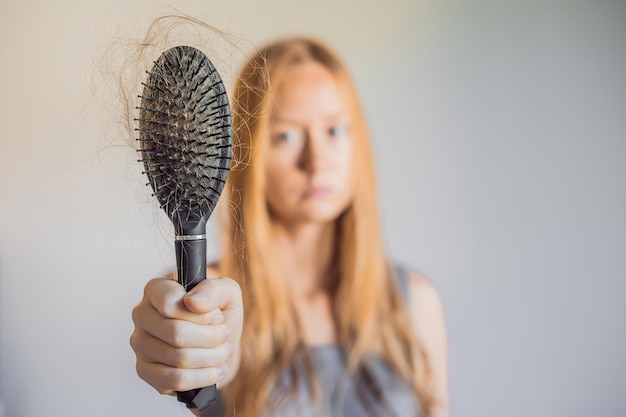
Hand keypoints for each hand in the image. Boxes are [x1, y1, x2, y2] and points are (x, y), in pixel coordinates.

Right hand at [130, 275, 242, 393]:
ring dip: (211, 357)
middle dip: (211, 338)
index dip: (201, 315)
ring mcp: (141, 345)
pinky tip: (215, 369)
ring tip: (223, 351)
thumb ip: (213, 290)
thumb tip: (193, 301)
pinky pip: (174, 380)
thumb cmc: (219, 312)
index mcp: (156, 290)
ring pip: (178, 359)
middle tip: (225, 334)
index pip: (169, 303)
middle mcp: (142, 316)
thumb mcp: (227, 291)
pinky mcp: (145, 371)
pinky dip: (203, 377)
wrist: (219, 340)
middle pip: (176, 334)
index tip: (216, 317)